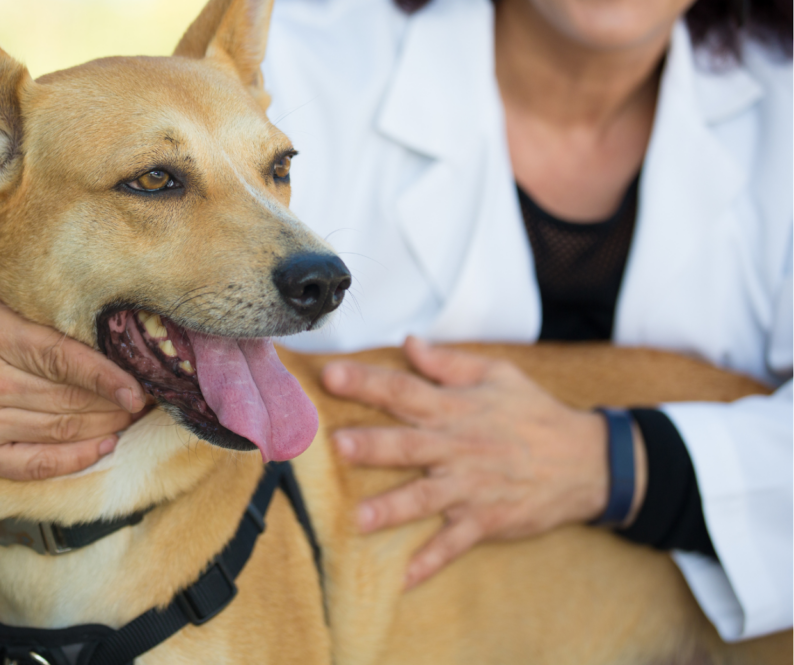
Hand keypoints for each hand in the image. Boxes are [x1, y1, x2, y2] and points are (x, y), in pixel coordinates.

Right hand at [0, 219, 146, 479]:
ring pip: (59, 431)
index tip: (141, 385)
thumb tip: (31, 190)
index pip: (59, 359)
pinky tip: (104, 445)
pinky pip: (34, 465)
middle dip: (117, 401)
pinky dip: (74, 459)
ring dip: (105, 426)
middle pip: (67, 398)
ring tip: (135, 413)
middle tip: (154, 392)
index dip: (105, 376)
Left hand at [324, 337, 632, 588]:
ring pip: (425, 499)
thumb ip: (449, 361)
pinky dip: (430, 563)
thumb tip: (408, 342)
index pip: (404, 390)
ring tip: (359, 519)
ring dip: (392, 508)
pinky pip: (453, 545)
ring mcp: (471, 488)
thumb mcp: (499, 375)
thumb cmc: (536, 414)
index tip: (332, 376)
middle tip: (339, 445)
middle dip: (373, 446)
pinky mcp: (485, 521)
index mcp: (456, 408)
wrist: (589, 461)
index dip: (367, 382)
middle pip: (409, 445)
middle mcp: (458, 447)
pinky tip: (403, 580)